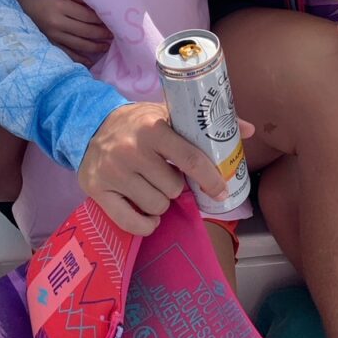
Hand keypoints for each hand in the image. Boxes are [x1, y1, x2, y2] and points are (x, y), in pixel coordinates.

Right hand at [16, 0, 110, 65]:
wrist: (17, 8)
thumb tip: (96, 4)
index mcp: (61, 7)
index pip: (88, 16)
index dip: (102, 19)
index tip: (113, 20)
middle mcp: (57, 23)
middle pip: (86, 31)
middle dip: (102, 34)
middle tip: (115, 34)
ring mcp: (53, 36)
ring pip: (79, 44)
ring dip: (95, 46)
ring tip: (107, 46)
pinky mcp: (49, 44)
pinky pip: (67, 53)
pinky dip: (80, 58)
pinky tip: (91, 60)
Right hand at [78, 102, 235, 234]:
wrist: (89, 124)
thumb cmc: (138, 122)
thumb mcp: (169, 113)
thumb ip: (206, 124)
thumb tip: (248, 129)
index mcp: (153, 127)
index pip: (191, 159)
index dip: (210, 179)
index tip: (220, 191)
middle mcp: (132, 149)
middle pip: (174, 188)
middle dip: (177, 186)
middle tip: (168, 176)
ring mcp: (113, 172)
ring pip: (156, 205)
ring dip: (161, 202)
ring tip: (153, 187)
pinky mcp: (97, 190)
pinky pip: (131, 223)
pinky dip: (145, 224)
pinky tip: (148, 214)